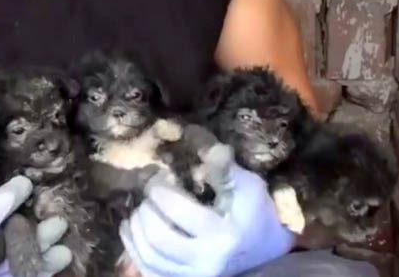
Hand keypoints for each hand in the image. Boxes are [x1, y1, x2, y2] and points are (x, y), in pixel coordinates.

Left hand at [119, 163, 294, 276]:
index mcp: (222, 236)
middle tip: (148, 194)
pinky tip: (132, 230)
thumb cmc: (256, 216)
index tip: (159, 177)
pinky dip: (133, 248)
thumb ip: (223, 165)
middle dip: (146, 210)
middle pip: (158, 236)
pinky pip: (147, 270)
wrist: (266, 255)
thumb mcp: (249, 186)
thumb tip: (194, 135)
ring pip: (148, 256)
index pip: (177, 211)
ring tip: (139, 209)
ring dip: (135, 228)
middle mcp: (205, 262)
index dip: (160, 190)